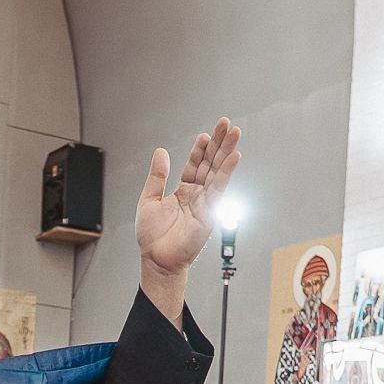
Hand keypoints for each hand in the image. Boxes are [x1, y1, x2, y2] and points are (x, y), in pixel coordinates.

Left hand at [135, 118, 241, 315]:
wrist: (156, 259)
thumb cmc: (153, 236)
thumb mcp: (149, 199)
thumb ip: (157, 176)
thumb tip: (161, 152)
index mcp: (184, 190)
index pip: (195, 164)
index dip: (200, 149)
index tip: (205, 134)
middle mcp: (197, 194)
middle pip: (211, 164)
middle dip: (219, 143)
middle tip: (227, 124)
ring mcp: (205, 203)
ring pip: (218, 172)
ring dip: (227, 152)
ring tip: (235, 133)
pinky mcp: (209, 212)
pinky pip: (219, 190)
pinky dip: (226, 173)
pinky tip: (234, 158)